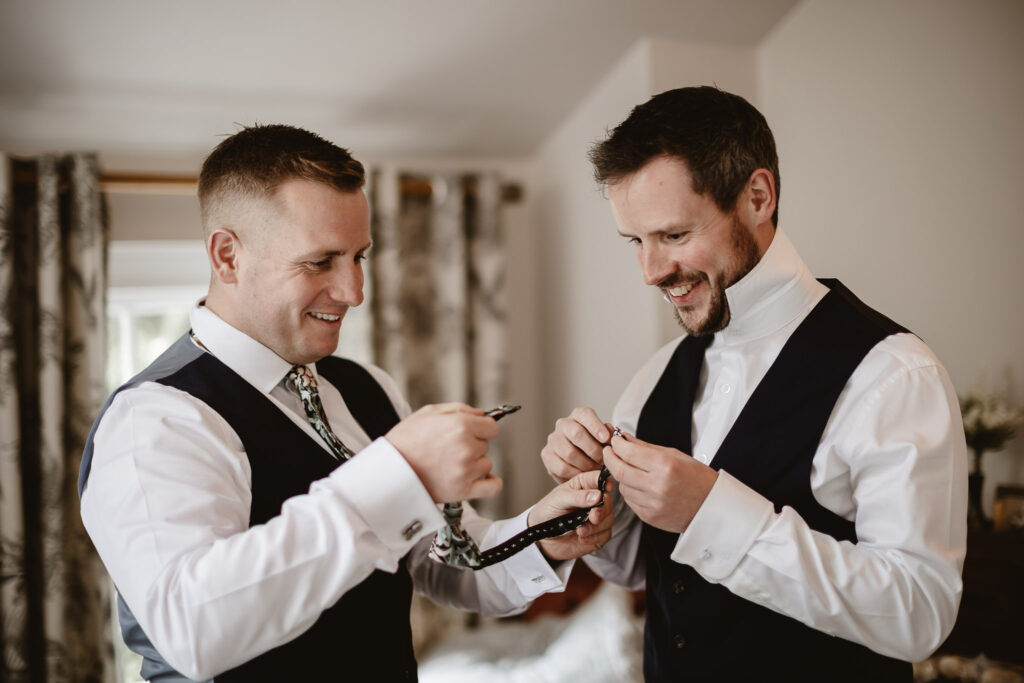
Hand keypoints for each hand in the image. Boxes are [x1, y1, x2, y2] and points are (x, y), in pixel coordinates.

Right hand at [386, 403, 501, 502]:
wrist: (388, 471)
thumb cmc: (405, 441)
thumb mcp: (429, 412)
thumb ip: (460, 409)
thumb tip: (482, 415)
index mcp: (460, 425)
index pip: (492, 426)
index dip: (481, 428)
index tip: (473, 432)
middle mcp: (466, 447)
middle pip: (486, 445)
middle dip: (472, 445)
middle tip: (450, 449)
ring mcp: (466, 470)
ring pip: (486, 464)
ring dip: (474, 464)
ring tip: (451, 464)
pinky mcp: (463, 490)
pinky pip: (493, 487)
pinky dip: (490, 483)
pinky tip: (479, 478)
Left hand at [528, 469, 614, 560]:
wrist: (543, 538)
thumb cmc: (548, 512)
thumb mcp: (559, 500)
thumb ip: (578, 497)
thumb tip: (597, 495)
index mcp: (583, 485)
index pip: (599, 479)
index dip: (606, 482)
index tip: (607, 488)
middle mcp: (593, 500)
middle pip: (608, 501)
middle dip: (602, 510)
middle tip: (593, 517)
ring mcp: (597, 517)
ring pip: (609, 519)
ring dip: (595, 527)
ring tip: (579, 531)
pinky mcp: (598, 533)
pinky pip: (606, 534)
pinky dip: (594, 538)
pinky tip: (581, 538)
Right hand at [540, 407, 613, 482]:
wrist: (578, 462)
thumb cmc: (594, 447)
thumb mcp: (604, 439)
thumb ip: (608, 435)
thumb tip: (610, 435)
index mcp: (578, 416)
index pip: (585, 414)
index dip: (596, 426)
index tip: (606, 439)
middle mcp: (563, 424)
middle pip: (576, 433)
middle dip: (593, 450)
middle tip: (604, 461)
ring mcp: (553, 439)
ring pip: (569, 453)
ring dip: (586, 465)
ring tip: (596, 471)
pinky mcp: (546, 454)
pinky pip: (562, 467)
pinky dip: (576, 474)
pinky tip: (584, 475)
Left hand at [603, 431, 716, 533]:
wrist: (713, 507)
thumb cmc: (697, 479)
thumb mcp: (674, 455)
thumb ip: (645, 447)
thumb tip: (624, 439)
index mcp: (665, 466)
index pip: (628, 452)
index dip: (617, 445)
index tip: (615, 441)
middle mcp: (657, 486)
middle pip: (619, 471)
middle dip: (610, 458)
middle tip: (609, 452)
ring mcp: (653, 504)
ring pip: (622, 487)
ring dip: (621, 477)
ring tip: (631, 470)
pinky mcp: (650, 517)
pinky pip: (630, 502)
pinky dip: (630, 492)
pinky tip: (639, 486)